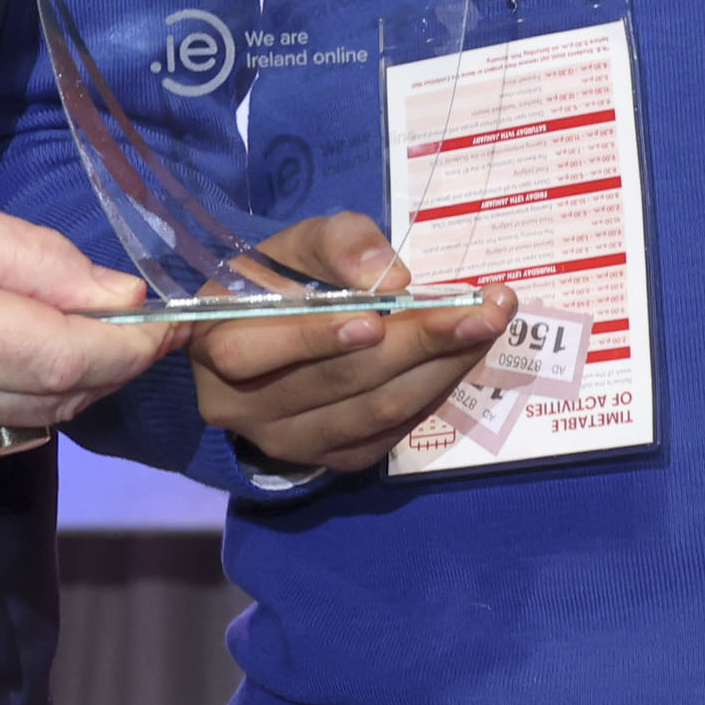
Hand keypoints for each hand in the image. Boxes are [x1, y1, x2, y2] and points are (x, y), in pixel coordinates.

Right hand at [0, 186, 161, 483]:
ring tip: (30, 326)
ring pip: (35, 423)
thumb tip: (120, 295)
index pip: (68, 358)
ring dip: (58, 381)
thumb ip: (33, 257)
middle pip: (63, 396)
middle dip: (106, 358)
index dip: (134, 347)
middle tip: (113, 313)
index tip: (170, 322)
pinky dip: (7, 403)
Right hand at [188, 214, 509, 476]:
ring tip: (489, 326)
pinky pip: (387, 433)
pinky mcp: (328, 460)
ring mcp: (286, 441)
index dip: (319, 335)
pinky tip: (461, 357)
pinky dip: (432, 393)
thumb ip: (337, 244)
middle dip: (420, 341)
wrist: (264, 343)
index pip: (258, 348)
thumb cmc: (277, 281)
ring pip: (373, 412)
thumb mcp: (295, 244)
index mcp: (215, 342)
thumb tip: (388, 278)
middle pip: (339, 381)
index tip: (384, 311)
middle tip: (485, 308)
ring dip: (441, 368)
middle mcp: (241, 406)